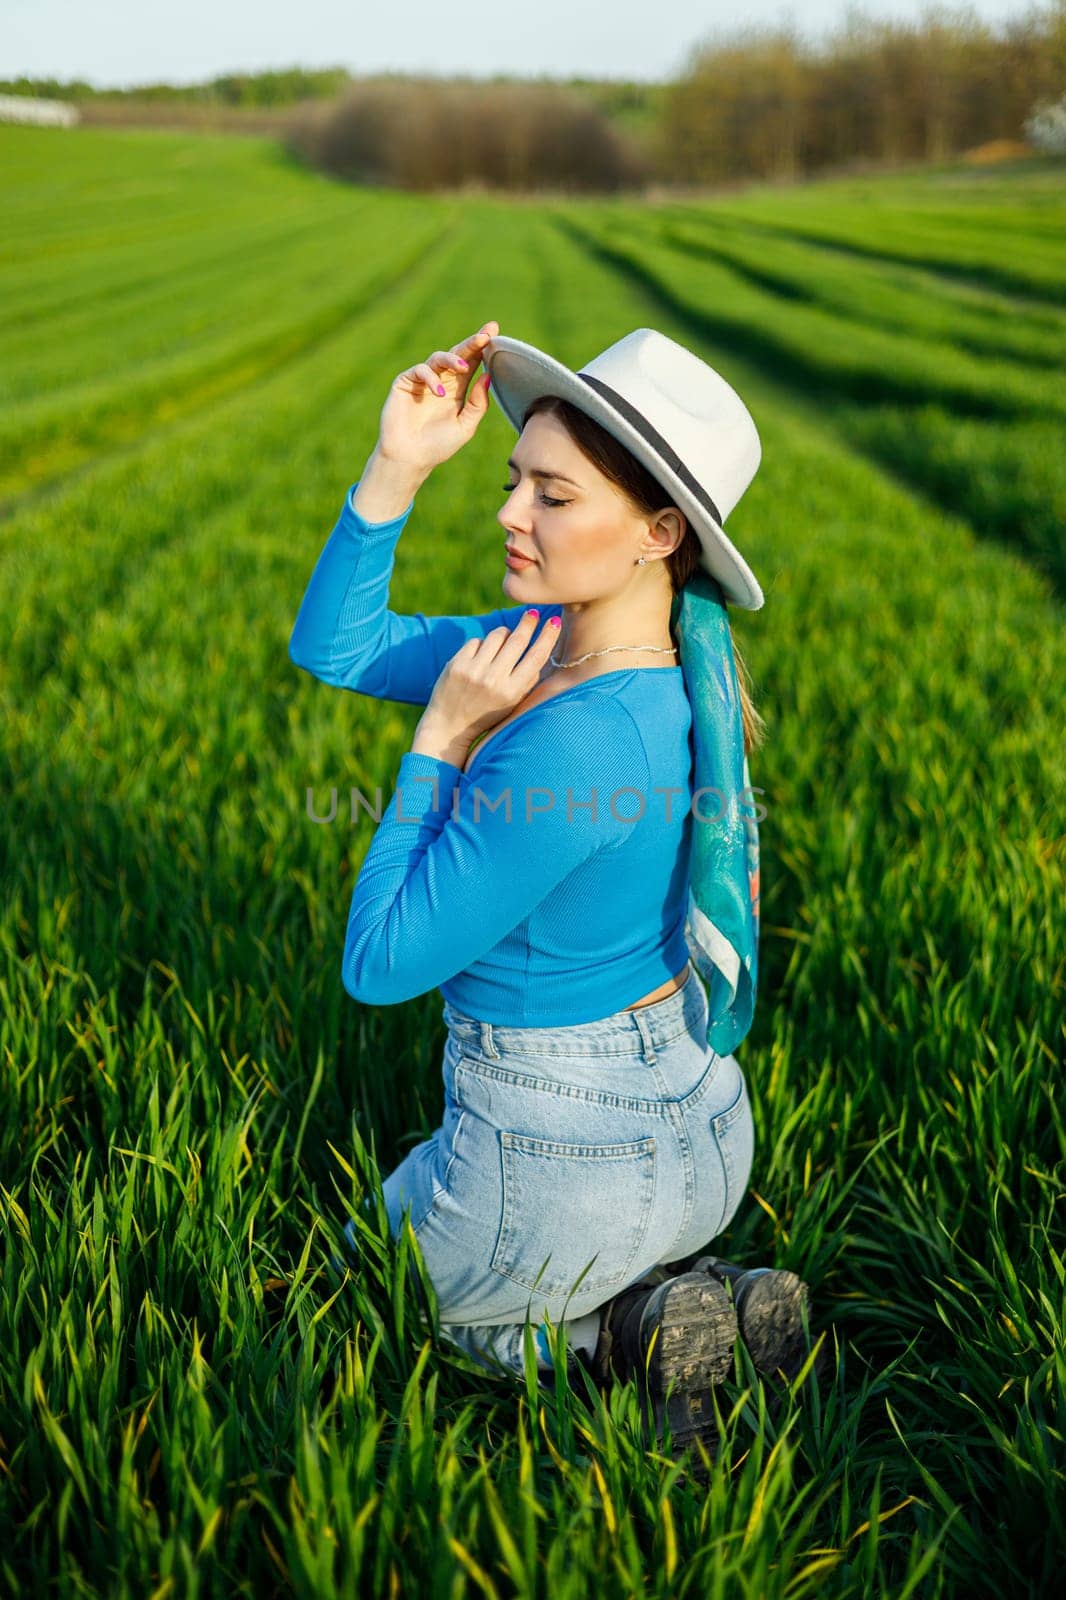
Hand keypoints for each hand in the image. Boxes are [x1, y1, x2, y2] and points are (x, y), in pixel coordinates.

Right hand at [377, 321, 498, 475]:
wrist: (410, 459)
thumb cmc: (438, 446)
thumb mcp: (465, 426)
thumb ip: (478, 403)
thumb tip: (488, 376)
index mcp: (457, 389)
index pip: (472, 362)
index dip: (482, 347)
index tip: (495, 332)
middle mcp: (441, 380)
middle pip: (458, 355)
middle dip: (472, 343)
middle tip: (485, 334)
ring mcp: (422, 380)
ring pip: (439, 358)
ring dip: (453, 359)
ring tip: (464, 367)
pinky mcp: (405, 382)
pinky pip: (420, 370)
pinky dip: (431, 378)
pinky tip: (439, 392)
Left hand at [415, 611, 561, 755]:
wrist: (449, 726)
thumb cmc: (487, 713)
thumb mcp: (512, 702)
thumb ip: (527, 679)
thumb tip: (542, 646)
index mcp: (512, 692)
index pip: (536, 657)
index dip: (548, 637)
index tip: (554, 621)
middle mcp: (494, 680)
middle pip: (517, 640)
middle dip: (528, 623)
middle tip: (533, 613)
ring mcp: (474, 671)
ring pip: (496, 636)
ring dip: (502, 635)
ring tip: (502, 644)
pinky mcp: (456, 664)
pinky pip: (476, 641)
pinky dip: (481, 646)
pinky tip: (479, 658)